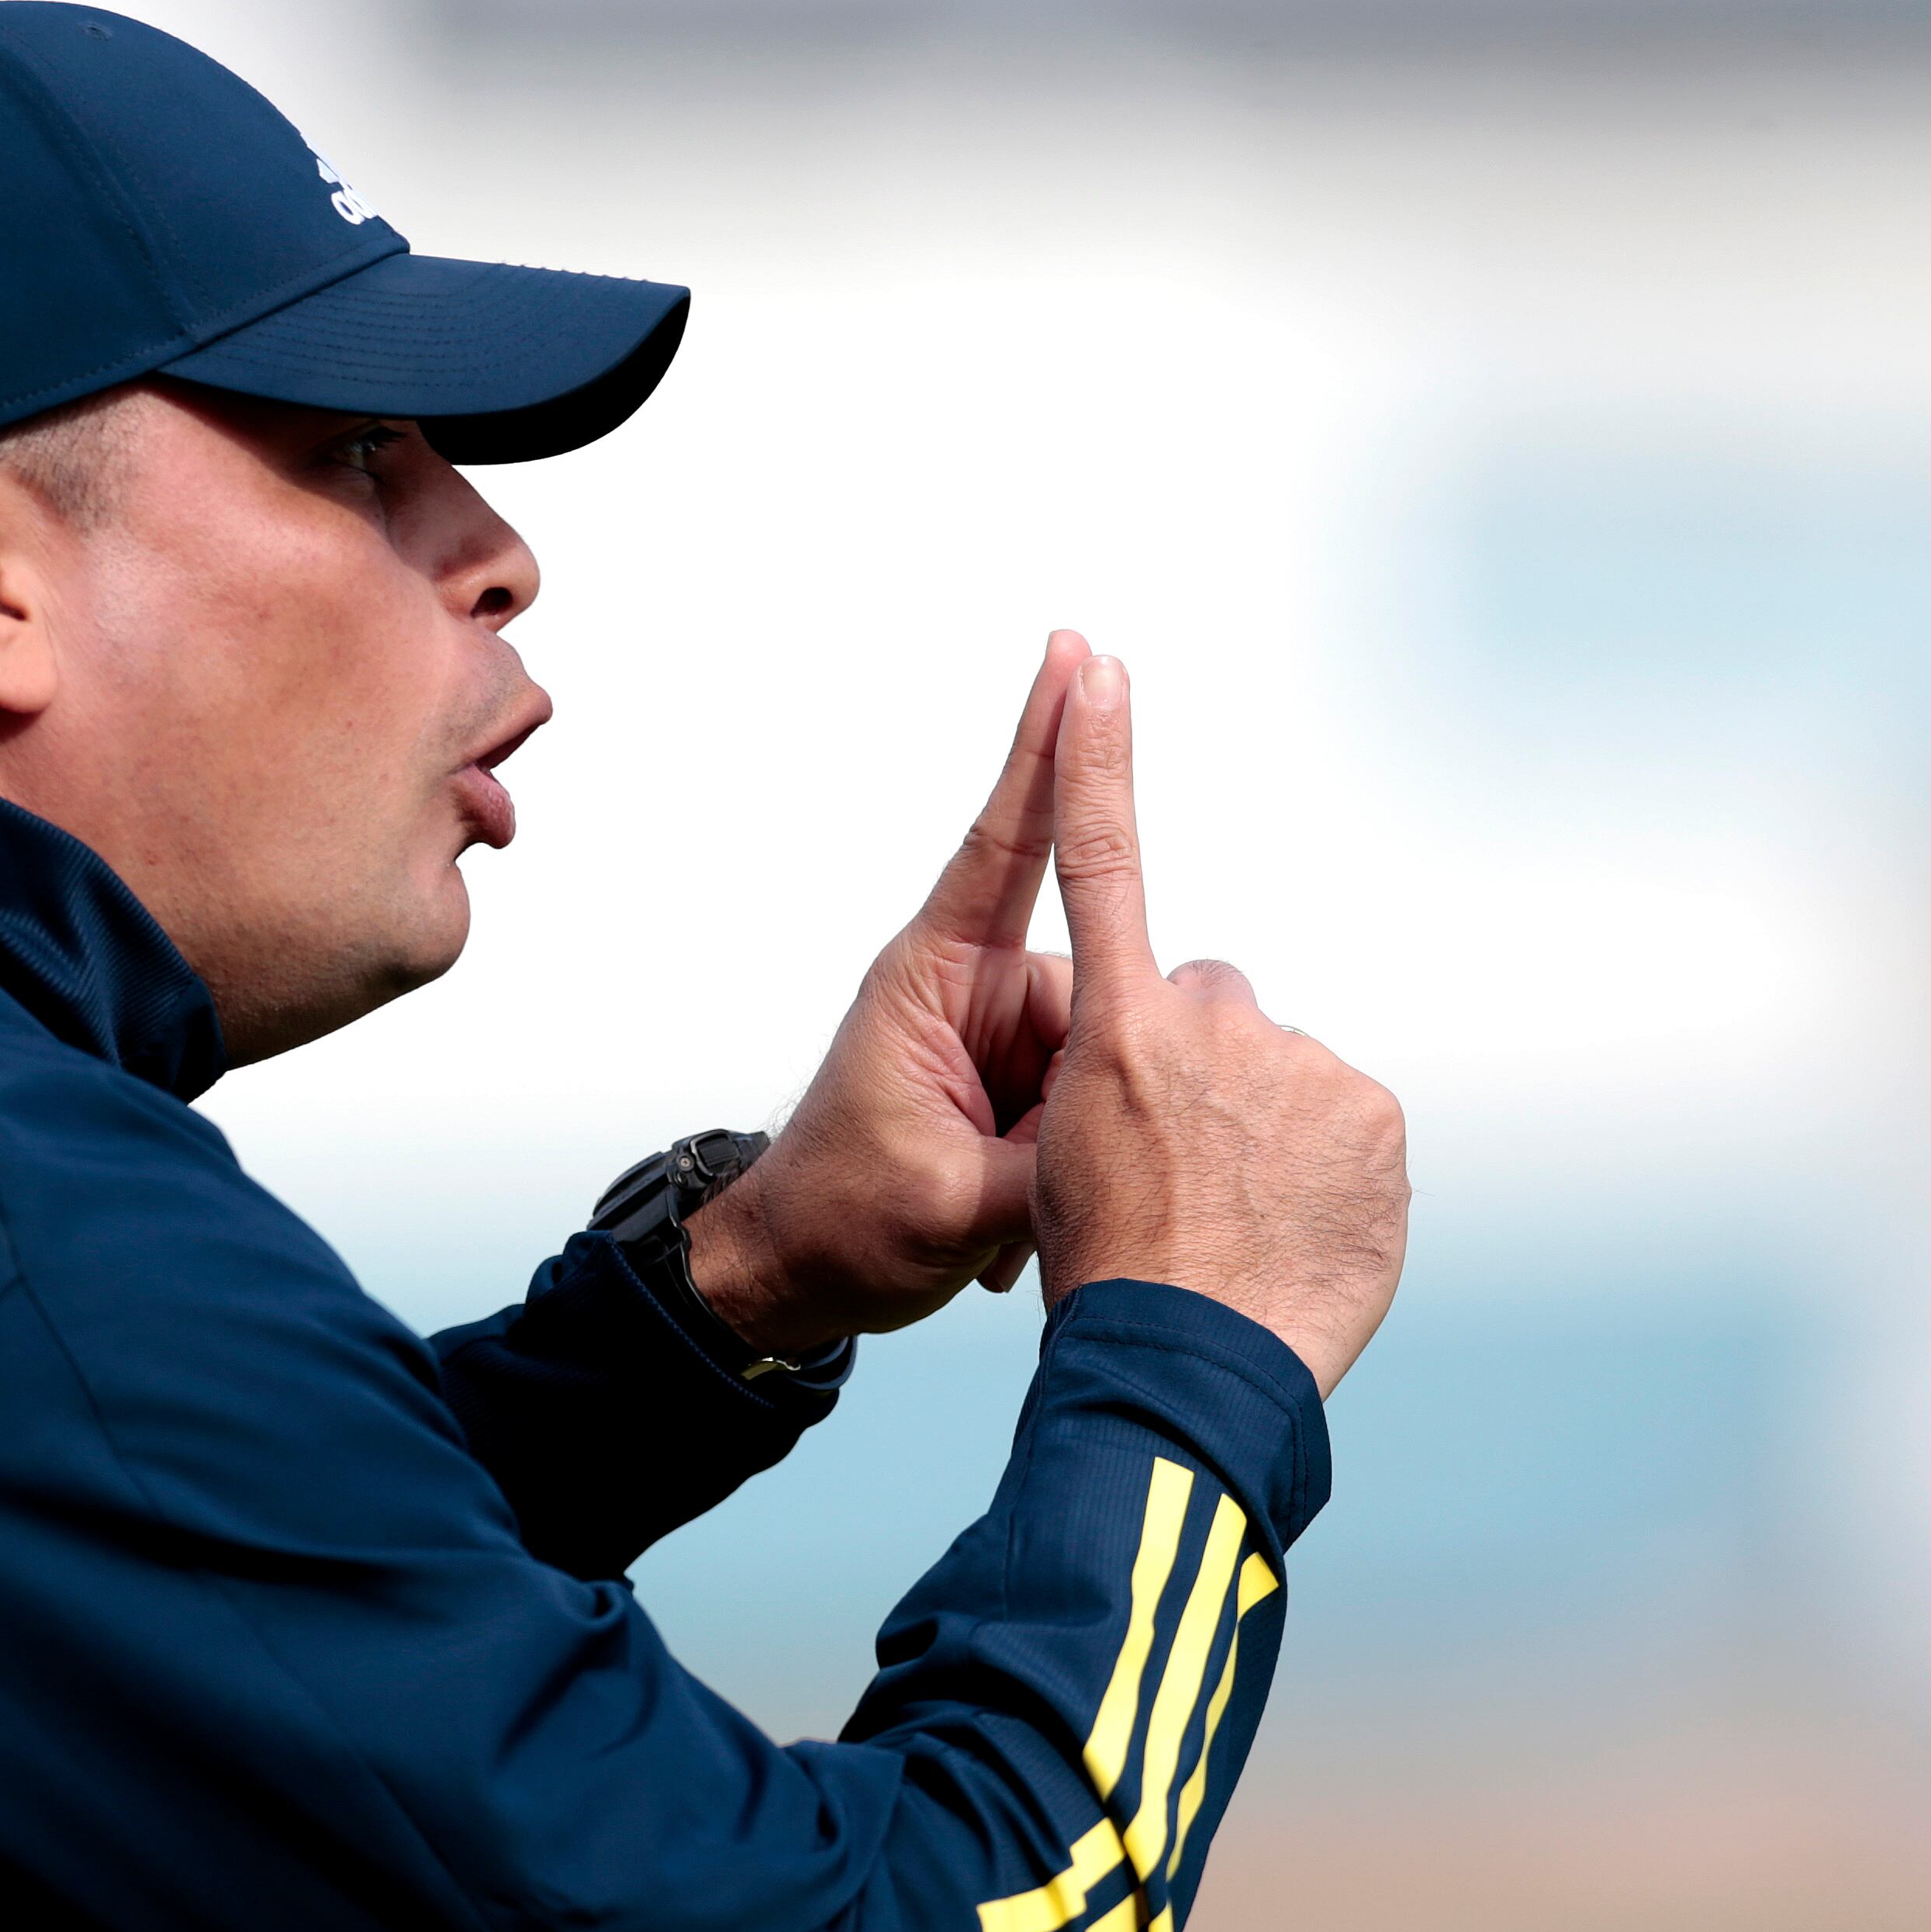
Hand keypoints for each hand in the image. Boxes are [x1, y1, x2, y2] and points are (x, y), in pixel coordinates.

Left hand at [682, 634, 1090, 1354]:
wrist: (793, 1271)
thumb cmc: (841, 1220)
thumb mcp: (955, 1203)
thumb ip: (1059, 1158)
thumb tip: (1136, 1125)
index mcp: (935, 980)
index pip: (1007, 843)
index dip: (1049, 750)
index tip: (1080, 660)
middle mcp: (971, 989)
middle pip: (1094, 987)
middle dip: (1078, 1088)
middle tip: (1010, 1172)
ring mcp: (995, 1036)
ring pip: (1095, 1058)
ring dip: (1063, 1145)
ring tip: (991, 1210)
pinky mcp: (1013, 1081)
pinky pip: (1077, 1103)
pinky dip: (1057, 1167)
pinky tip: (1002, 1222)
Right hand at [1028, 652, 1406, 1396]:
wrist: (1191, 1363)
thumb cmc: (1112, 1277)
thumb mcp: (1069, 1163)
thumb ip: (1119, 1087)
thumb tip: (1180, 1084)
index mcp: (1116, 1033)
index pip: (1104, 867)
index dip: (1098, 762)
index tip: (1096, 671)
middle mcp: (1208, 1027)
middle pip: (1215, 1008)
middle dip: (1208, 1065)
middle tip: (1186, 1168)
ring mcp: (1298, 1067)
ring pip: (1283, 1073)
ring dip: (1271, 1127)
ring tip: (1244, 1218)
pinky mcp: (1370, 1112)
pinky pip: (1345, 1121)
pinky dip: (1331, 1167)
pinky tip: (1297, 1230)